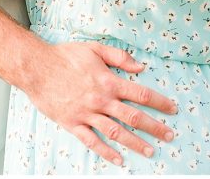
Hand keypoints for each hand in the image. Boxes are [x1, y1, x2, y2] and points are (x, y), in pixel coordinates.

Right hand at [25, 40, 177, 166]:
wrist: (36, 67)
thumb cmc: (64, 56)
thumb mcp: (94, 49)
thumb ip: (119, 56)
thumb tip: (141, 66)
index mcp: (109, 81)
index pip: (141, 94)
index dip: (160, 103)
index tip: (172, 109)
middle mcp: (101, 100)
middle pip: (133, 116)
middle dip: (155, 127)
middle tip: (169, 136)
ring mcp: (87, 113)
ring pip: (116, 132)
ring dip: (135, 143)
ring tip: (150, 151)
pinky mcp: (73, 123)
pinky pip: (92, 141)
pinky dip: (106, 152)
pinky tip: (119, 160)